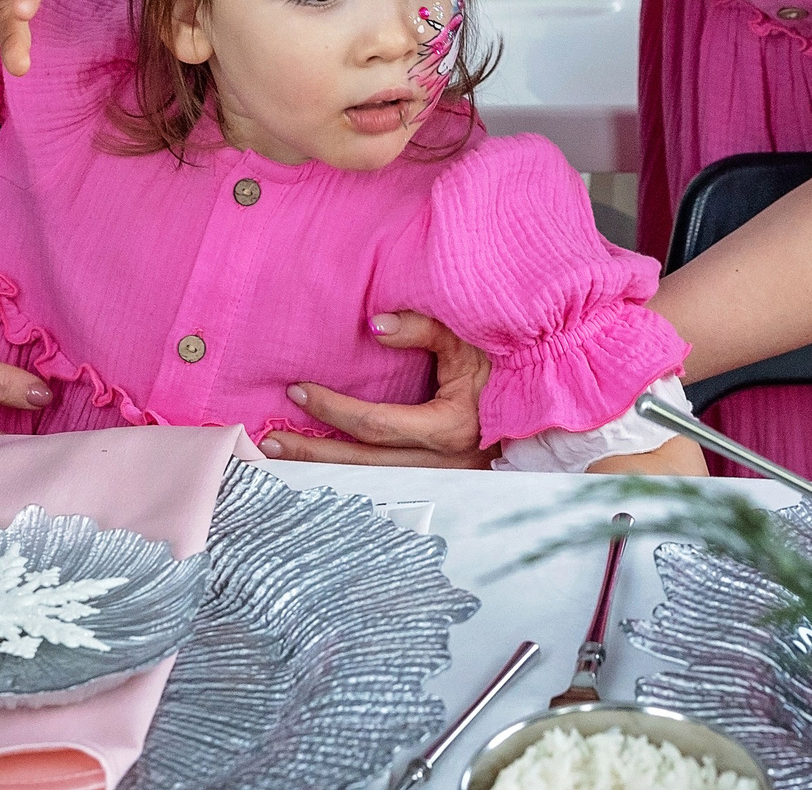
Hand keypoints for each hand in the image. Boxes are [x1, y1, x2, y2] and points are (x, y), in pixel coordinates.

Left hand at [260, 312, 495, 467]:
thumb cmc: (506, 368)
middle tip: (268, 441)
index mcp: (449, 428)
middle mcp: (443, 466)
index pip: (375, 425)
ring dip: (326, 473)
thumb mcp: (469, 342)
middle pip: (363, 466)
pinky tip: (323, 471)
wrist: (543, 405)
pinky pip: (385, 486)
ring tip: (283, 460)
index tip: (297, 390)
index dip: (332, 410)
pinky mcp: (441, 488)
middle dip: (313, 454)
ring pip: (372, 484)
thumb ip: (424, 329)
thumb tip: (373, 325)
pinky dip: (351, 478)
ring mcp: (442, 483)